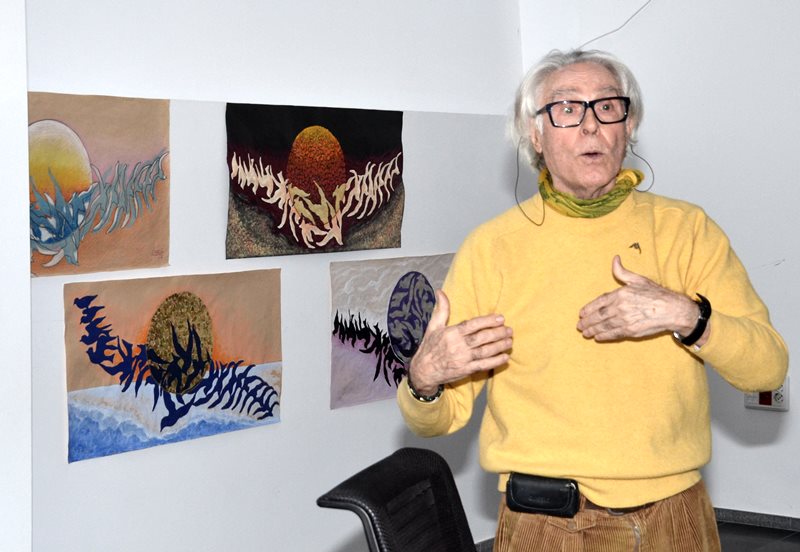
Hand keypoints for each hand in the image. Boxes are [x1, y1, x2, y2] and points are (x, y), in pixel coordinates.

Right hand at [407, 290, 512, 394]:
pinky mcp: (466, 370)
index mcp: (451, 333)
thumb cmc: (429, 346)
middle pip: (482, 338)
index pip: (472, 324)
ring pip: (485, 351)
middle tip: (509, 330)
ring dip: (499, 346)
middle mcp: (458, 345)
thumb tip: (440, 291)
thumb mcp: (433, 326)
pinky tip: (505, 357)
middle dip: (498, 333)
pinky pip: (483, 365)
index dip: (488, 321)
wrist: (423, 370)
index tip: (500, 318)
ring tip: (510, 341)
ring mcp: (463, 358)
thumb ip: (441, 309)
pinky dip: (495, 362)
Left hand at [577, 256, 699, 341]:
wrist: (673, 310)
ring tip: (585, 333)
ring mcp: (624, 320)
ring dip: (592, 330)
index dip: (588, 309)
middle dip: (587, 321)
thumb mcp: (638, 279)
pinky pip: (613, 334)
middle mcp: (620, 307)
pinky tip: (597, 337)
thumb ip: (622, 272)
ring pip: (604, 326)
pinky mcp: (631, 331)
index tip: (581, 313)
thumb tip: (614, 259)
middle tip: (579, 326)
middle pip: (599, 316)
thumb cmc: (656, 294)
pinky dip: (604, 336)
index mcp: (620, 294)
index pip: (599, 302)